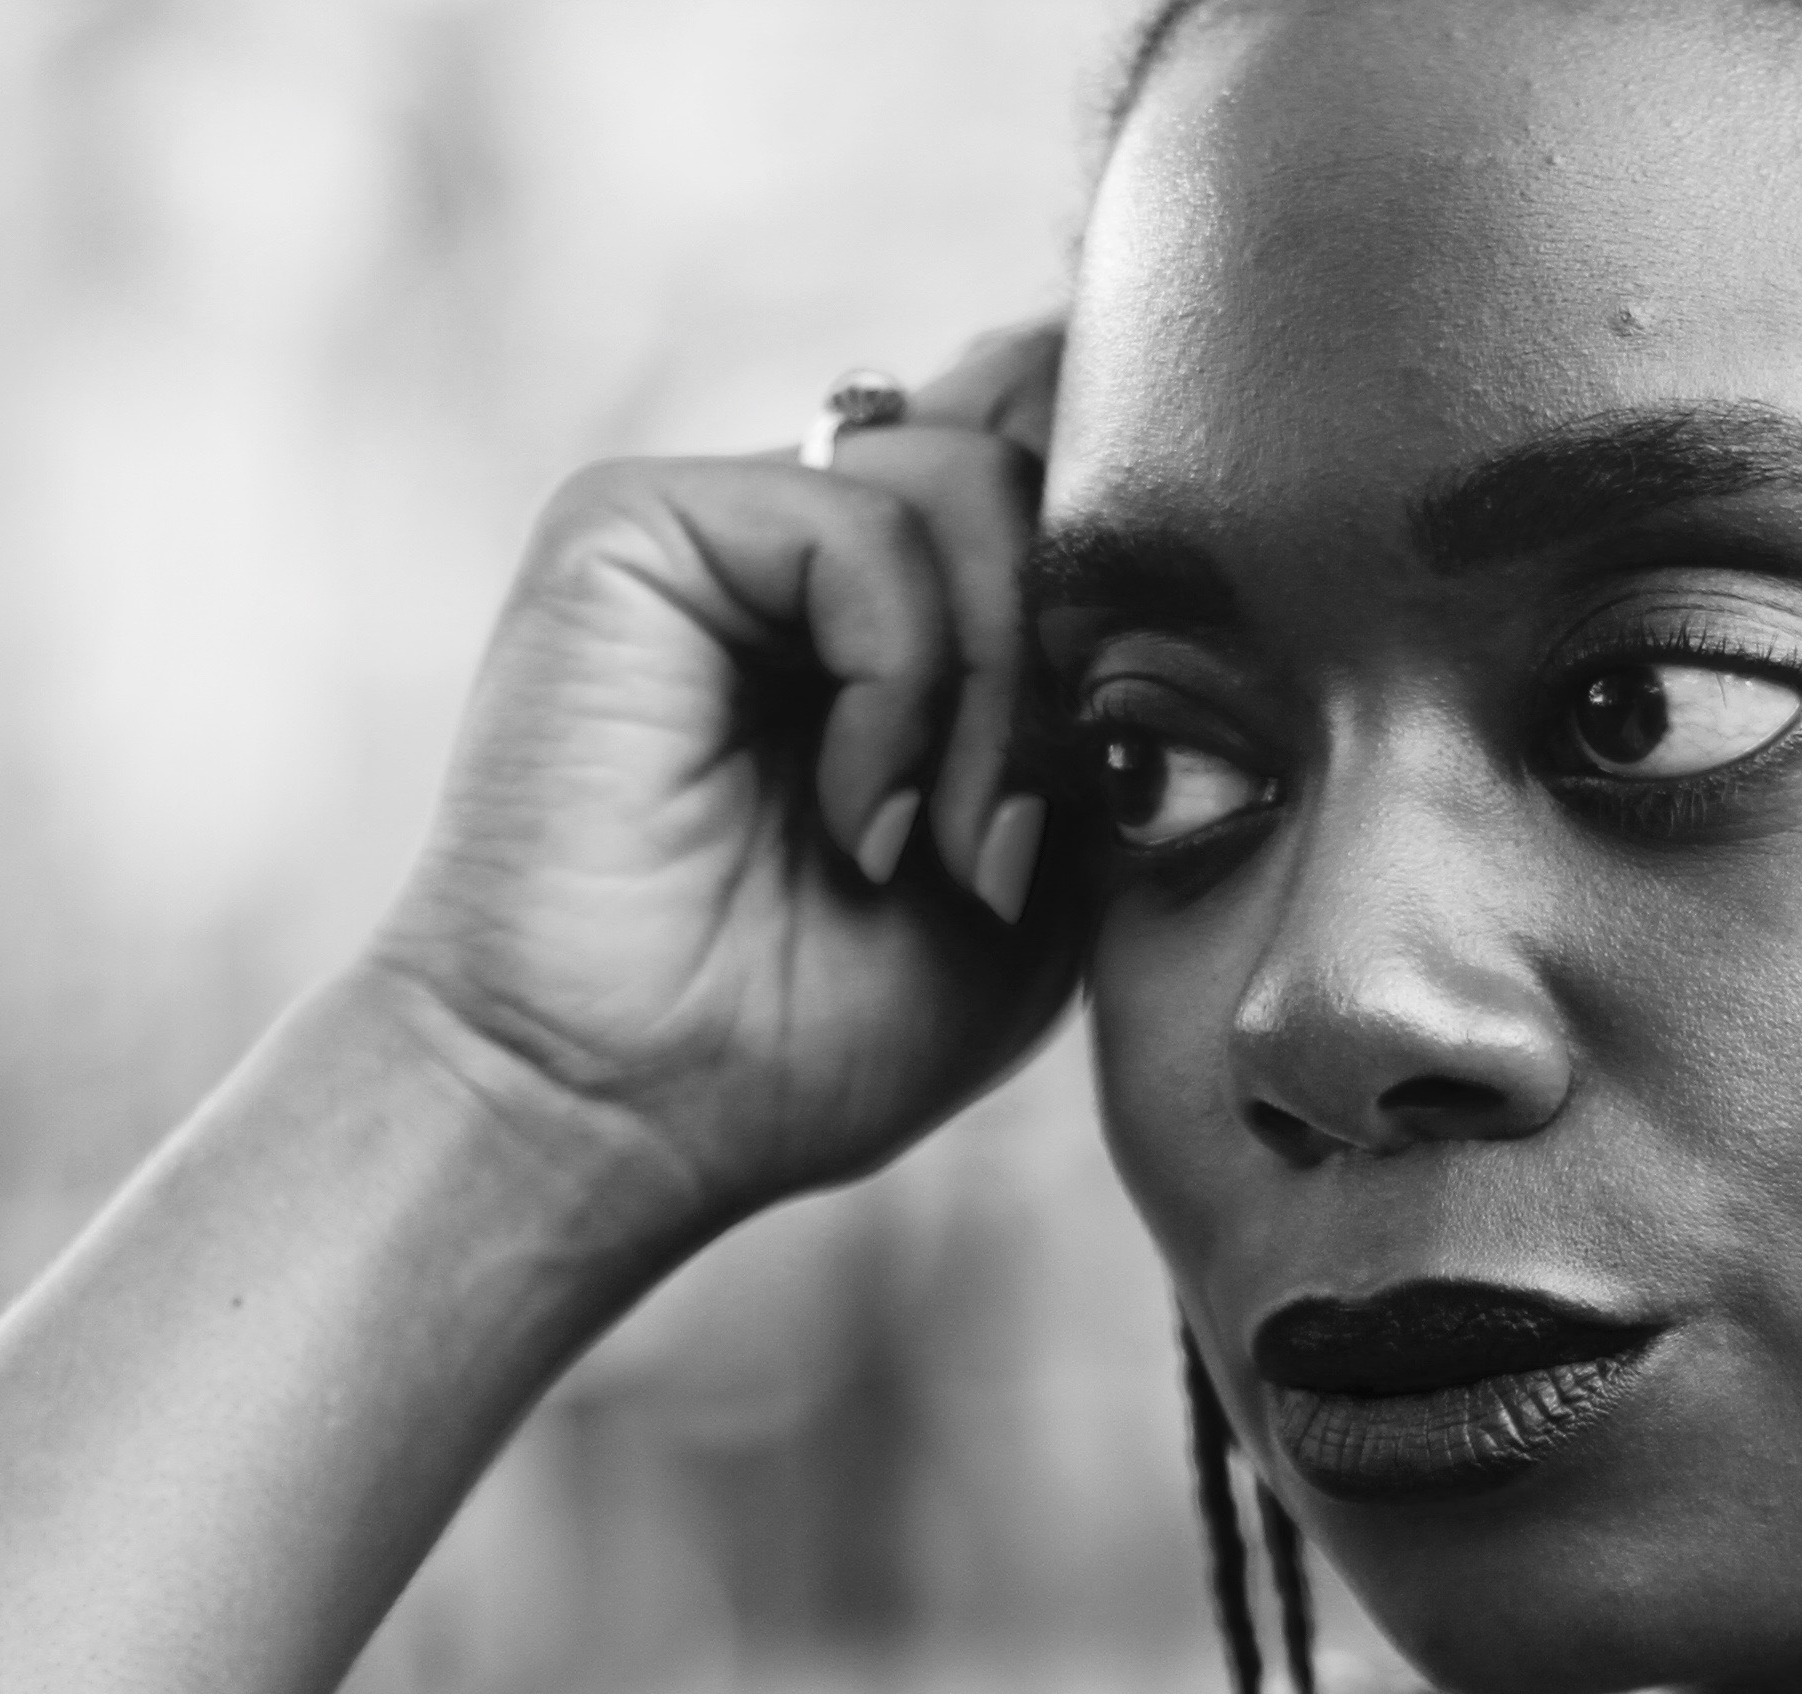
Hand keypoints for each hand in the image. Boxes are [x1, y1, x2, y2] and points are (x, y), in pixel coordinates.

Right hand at [355, 323, 1079, 1240]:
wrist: (613, 1114)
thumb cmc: (809, 1034)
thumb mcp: (1039, 881)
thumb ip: (1104, 721)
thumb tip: (1188, 581)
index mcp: (893, 612)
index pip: (1061, 493)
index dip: (1134, 601)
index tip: (1130, 773)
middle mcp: (806, 547)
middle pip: (1038, 471)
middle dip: (1072, 667)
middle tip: (1018, 846)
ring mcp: (721, 526)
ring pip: (973, 480)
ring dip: (1000, 689)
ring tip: (940, 848)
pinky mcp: (634, 524)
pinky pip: (864, 520)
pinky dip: (904, 680)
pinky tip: (861, 814)